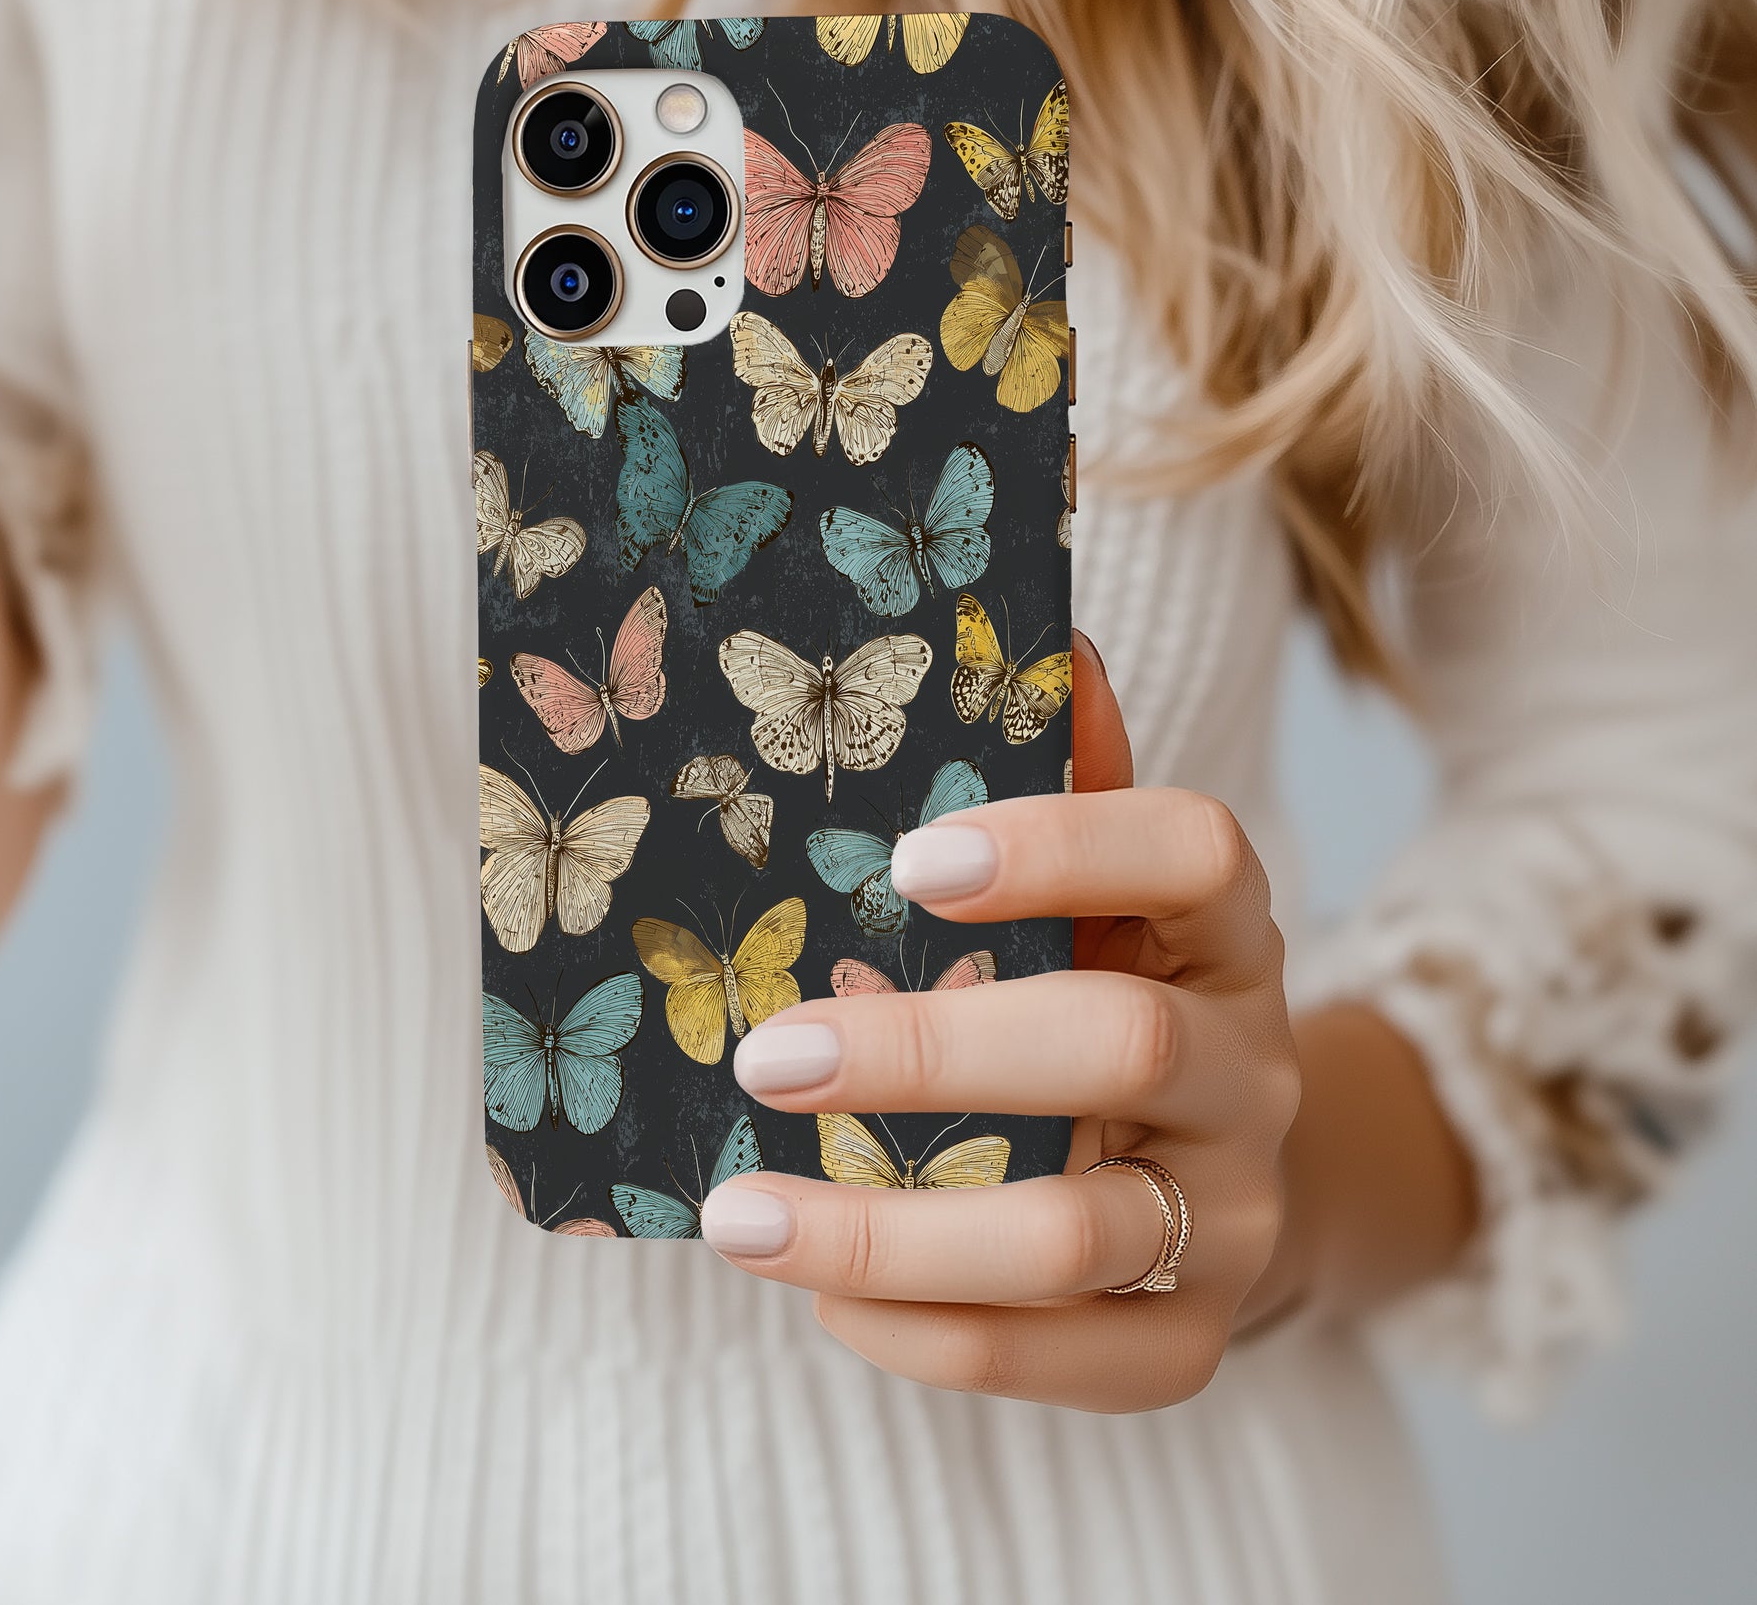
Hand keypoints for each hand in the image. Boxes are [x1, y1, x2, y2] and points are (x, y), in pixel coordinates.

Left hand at [699, 633, 1301, 1411]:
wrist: (1208, 1176)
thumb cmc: (1102, 991)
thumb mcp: (1093, 892)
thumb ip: (1065, 781)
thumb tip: (1044, 634)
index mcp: (1225, 929)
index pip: (1193, 852)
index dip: (1061, 845)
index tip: (906, 861)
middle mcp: (1251, 1068)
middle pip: (1124, 1047)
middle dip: (932, 1055)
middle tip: (767, 1054)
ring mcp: (1232, 1216)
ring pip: (1078, 1233)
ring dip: (892, 1230)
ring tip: (739, 1215)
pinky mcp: (1188, 1343)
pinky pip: (1051, 1356)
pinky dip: (917, 1331)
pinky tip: (811, 1291)